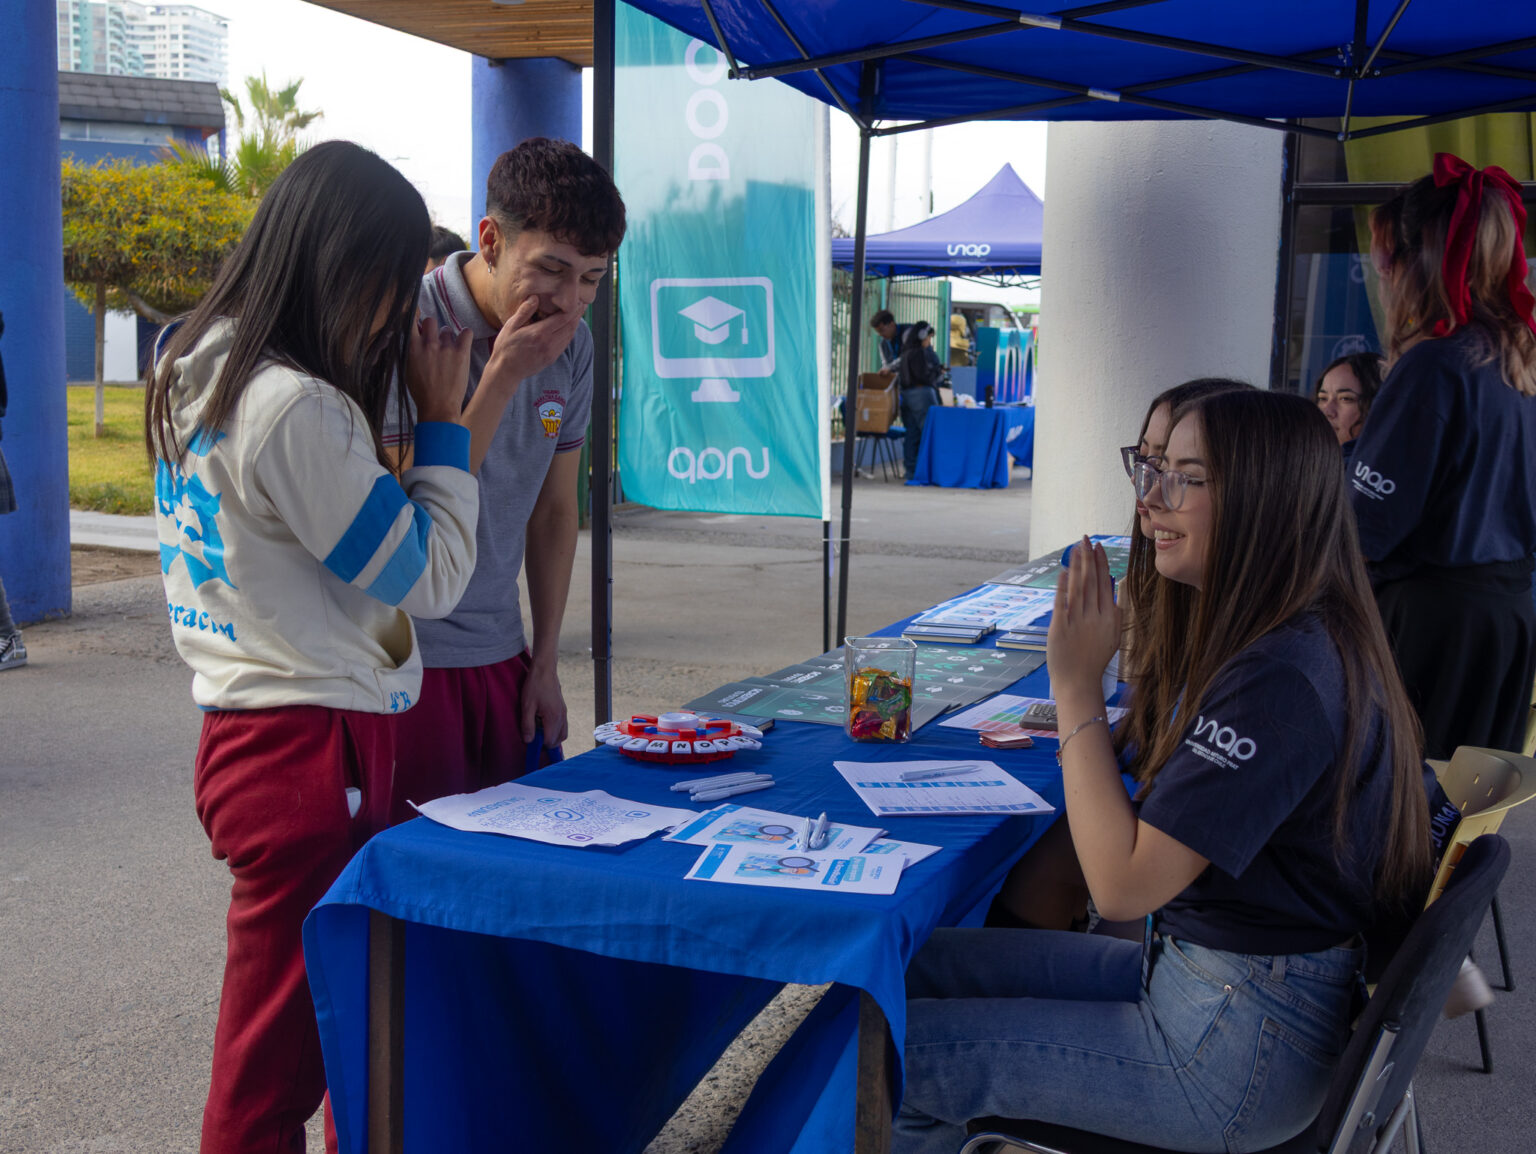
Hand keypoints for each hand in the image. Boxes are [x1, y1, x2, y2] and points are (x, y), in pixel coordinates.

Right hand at [406, 316, 472, 423]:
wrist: (439, 407)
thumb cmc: (422, 392)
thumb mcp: (409, 370)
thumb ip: (411, 352)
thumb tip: (414, 339)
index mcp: (413, 348)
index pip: (411, 321)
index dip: (414, 318)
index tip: (418, 321)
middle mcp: (429, 344)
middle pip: (430, 321)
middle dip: (432, 328)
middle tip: (434, 339)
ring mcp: (446, 348)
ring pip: (447, 329)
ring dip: (447, 337)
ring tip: (449, 350)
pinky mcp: (461, 353)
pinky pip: (466, 333)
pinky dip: (464, 335)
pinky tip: (462, 343)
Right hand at [484, 298, 582, 391]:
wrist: (506, 371)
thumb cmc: (505, 346)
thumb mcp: (510, 326)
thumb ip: (524, 311)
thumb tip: (535, 297)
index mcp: (539, 333)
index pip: (563, 318)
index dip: (573, 309)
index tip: (579, 300)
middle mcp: (548, 343)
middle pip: (569, 326)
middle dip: (578, 314)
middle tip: (583, 304)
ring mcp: (551, 352)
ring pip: (569, 336)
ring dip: (575, 324)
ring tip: (578, 313)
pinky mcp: (551, 358)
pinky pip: (565, 344)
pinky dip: (570, 334)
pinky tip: (569, 328)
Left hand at [520, 660, 567, 747]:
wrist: (545, 670)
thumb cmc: (534, 686)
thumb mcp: (527, 706)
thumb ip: (527, 725)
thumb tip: (528, 741)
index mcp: (553, 718)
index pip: (550, 741)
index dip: (539, 744)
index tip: (530, 739)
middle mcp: (562, 717)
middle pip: (558, 741)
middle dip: (546, 743)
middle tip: (534, 736)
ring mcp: (564, 713)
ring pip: (562, 734)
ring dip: (552, 737)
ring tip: (539, 731)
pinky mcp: (563, 709)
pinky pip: (563, 726)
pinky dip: (555, 730)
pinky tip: (544, 723)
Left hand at [1046, 537, 1120, 701]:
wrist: (1079, 683)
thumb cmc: (1094, 661)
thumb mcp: (1113, 637)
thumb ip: (1114, 615)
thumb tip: (1112, 593)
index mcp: (1110, 618)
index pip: (1105, 583)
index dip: (1101, 563)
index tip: (1098, 547)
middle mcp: (1095, 617)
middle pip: (1092, 580)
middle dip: (1088, 557)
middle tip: (1085, 538)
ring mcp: (1077, 621)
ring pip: (1078, 587)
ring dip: (1077, 565)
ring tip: (1076, 548)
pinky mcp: (1060, 627)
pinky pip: (1062, 602)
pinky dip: (1063, 585)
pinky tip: (1064, 570)